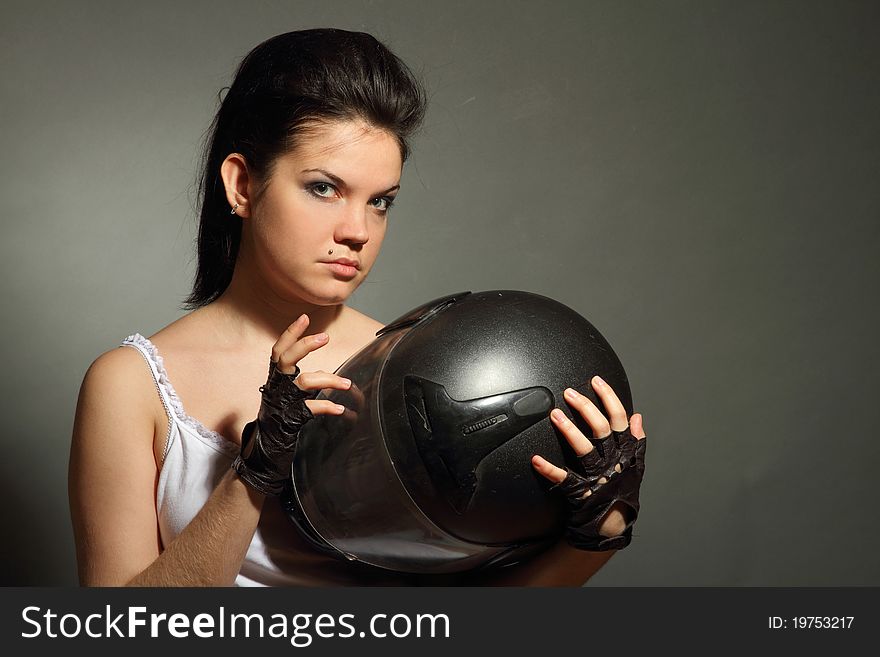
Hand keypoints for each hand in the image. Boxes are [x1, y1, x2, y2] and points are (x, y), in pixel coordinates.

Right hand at [232, 314, 352, 494]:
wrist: (263, 458)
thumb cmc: (278, 426)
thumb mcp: (288, 401)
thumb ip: (303, 388)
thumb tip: (330, 378)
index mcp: (274, 382)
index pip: (278, 351)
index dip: (290, 333)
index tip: (304, 317)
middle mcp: (275, 390)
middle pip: (285, 359)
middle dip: (304, 345)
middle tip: (325, 337)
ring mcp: (281, 405)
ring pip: (304, 382)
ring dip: (329, 379)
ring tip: (347, 383)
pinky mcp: (288, 422)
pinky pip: (310, 409)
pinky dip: (326, 407)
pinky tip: (340, 409)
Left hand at [532, 375, 646, 550]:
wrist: (612, 525)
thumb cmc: (622, 491)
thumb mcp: (635, 465)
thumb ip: (637, 441)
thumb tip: (638, 416)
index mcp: (625, 453)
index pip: (620, 419)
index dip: (609, 398)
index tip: (596, 382)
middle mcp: (612, 462)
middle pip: (601, 429)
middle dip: (586, 408)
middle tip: (570, 393)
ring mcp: (597, 477)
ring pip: (584, 450)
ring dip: (569, 431)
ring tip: (555, 415)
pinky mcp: (581, 492)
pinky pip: (564, 479)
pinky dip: (549, 469)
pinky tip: (536, 460)